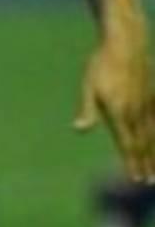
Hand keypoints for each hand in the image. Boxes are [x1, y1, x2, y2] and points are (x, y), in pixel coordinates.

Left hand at [75, 26, 154, 182]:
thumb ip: (88, 110)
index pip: (126, 143)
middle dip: (144, 164)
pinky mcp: (150, 96)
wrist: (125, 45)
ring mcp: (146, 105)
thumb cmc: (101, 65)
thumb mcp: (89, 87)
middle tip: (146, 182)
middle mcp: (135, 112)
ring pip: (152, 135)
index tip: (134, 178)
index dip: (130, 162)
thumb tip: (80, 129)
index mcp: (118, 112)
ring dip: (153, 154)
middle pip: (141, 144)